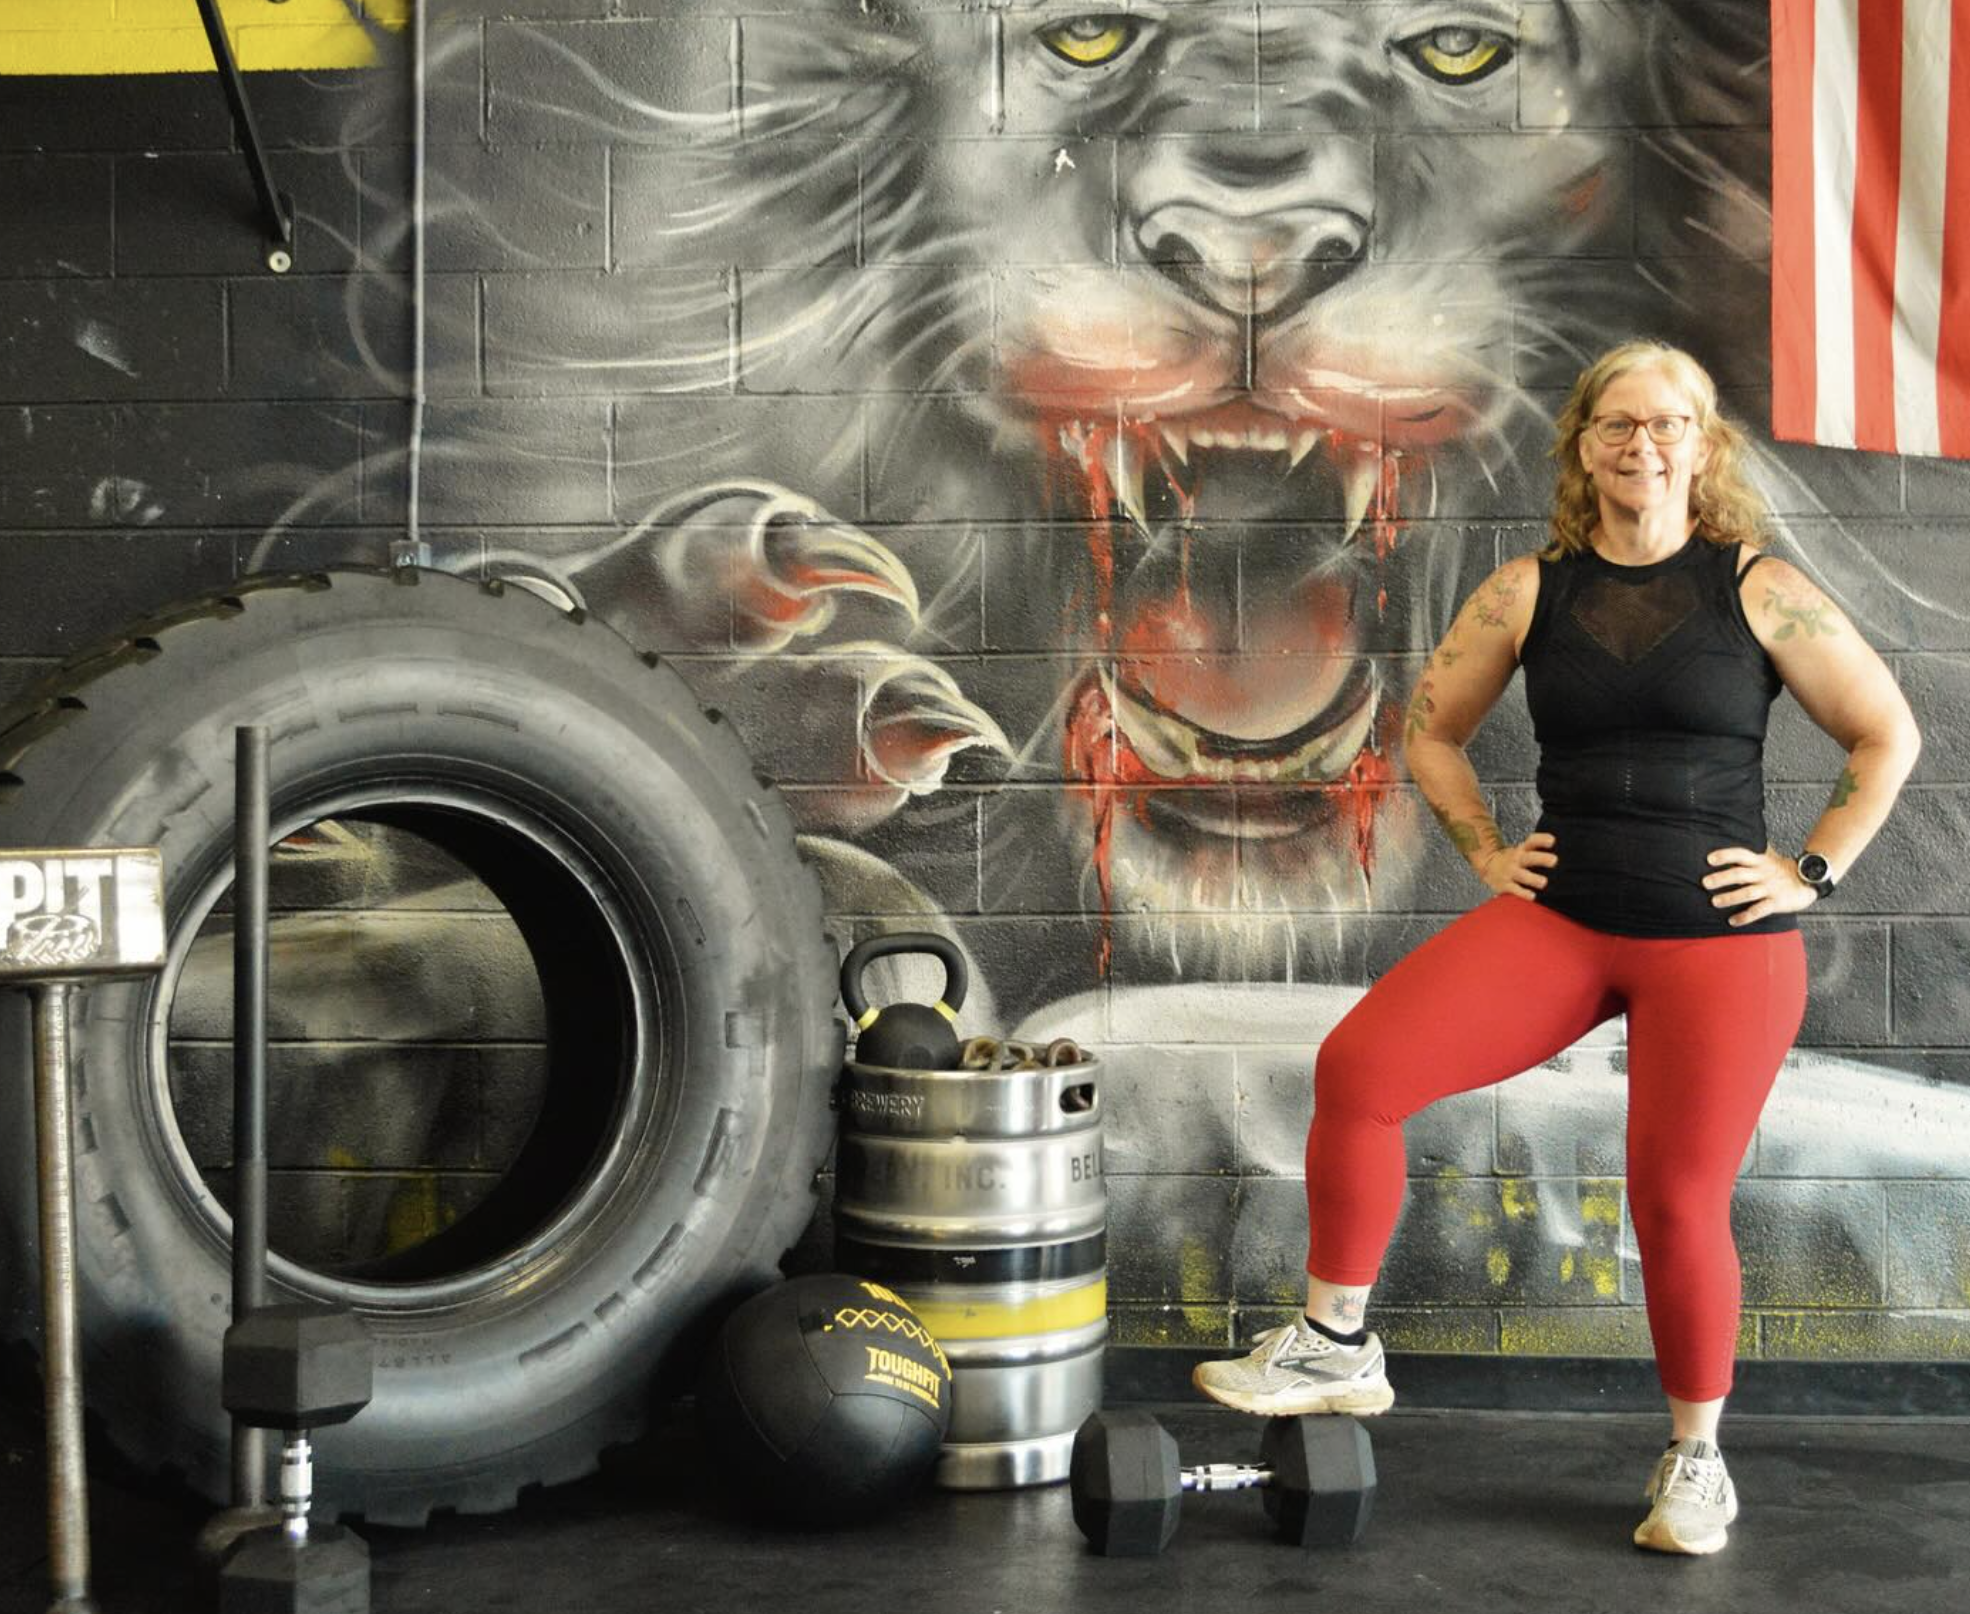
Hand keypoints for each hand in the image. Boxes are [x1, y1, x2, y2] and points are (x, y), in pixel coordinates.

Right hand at [1479, 833, 1556, 900]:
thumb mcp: (1523, 851)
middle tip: (1554, 861)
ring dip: (1533, 879)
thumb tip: (1566, 853)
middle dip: (1541, 859)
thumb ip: (1539, 851)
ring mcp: (1510, 873)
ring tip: (1543, 882)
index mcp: (1522, 850)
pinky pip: (1514, 890)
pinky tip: (1532, 896)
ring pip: (1522, 875)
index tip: (1552, 841)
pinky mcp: (1505, 886)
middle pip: (1529, 858)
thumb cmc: (1515, 860)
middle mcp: (1517, 860)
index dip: (1541, 840)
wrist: (1488, 866)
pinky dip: (1523, 893)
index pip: (1532, 841)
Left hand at [1703, 845, 1820, 925]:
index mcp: (1760, 861)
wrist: (1810, 881)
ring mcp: (1770, 888)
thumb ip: (1752, 855)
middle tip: (1705, 883)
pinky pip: (1759, 910)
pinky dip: (1745, 916)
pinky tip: (1733, 921)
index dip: (1725, 855)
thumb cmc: (1783, 870)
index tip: (1709, 859)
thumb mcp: (1769, 858)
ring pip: (1748, 892)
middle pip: (1740, 874)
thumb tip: (1736, 841)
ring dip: (1730, 897)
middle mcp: (1764, 873)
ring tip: (1715, 902)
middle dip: (1721, 878)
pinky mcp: (1777, 902)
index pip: (1741, 854)